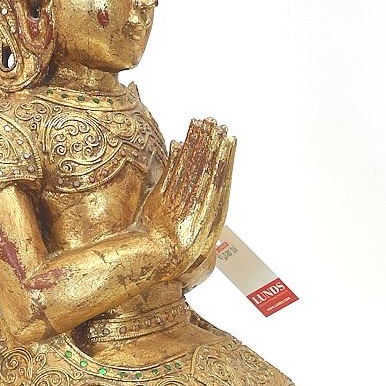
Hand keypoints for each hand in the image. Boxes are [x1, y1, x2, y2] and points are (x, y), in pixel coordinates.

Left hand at [141, 118, 235, 279]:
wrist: (156, 261)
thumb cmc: (179, 254)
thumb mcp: (203, 235)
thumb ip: (209, 213)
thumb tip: (214, 193)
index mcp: (213, 215)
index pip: (221, 178)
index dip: (226, 157)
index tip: (230, 138)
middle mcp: (198, 207)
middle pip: (207, 169)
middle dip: (213, 144)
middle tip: (217, 123)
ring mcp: (180, 202)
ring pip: (190, 167)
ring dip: (195, 144)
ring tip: (199, 124)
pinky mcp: (161, 200)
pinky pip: (169, 174)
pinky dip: (174, 158)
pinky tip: (177, 143)